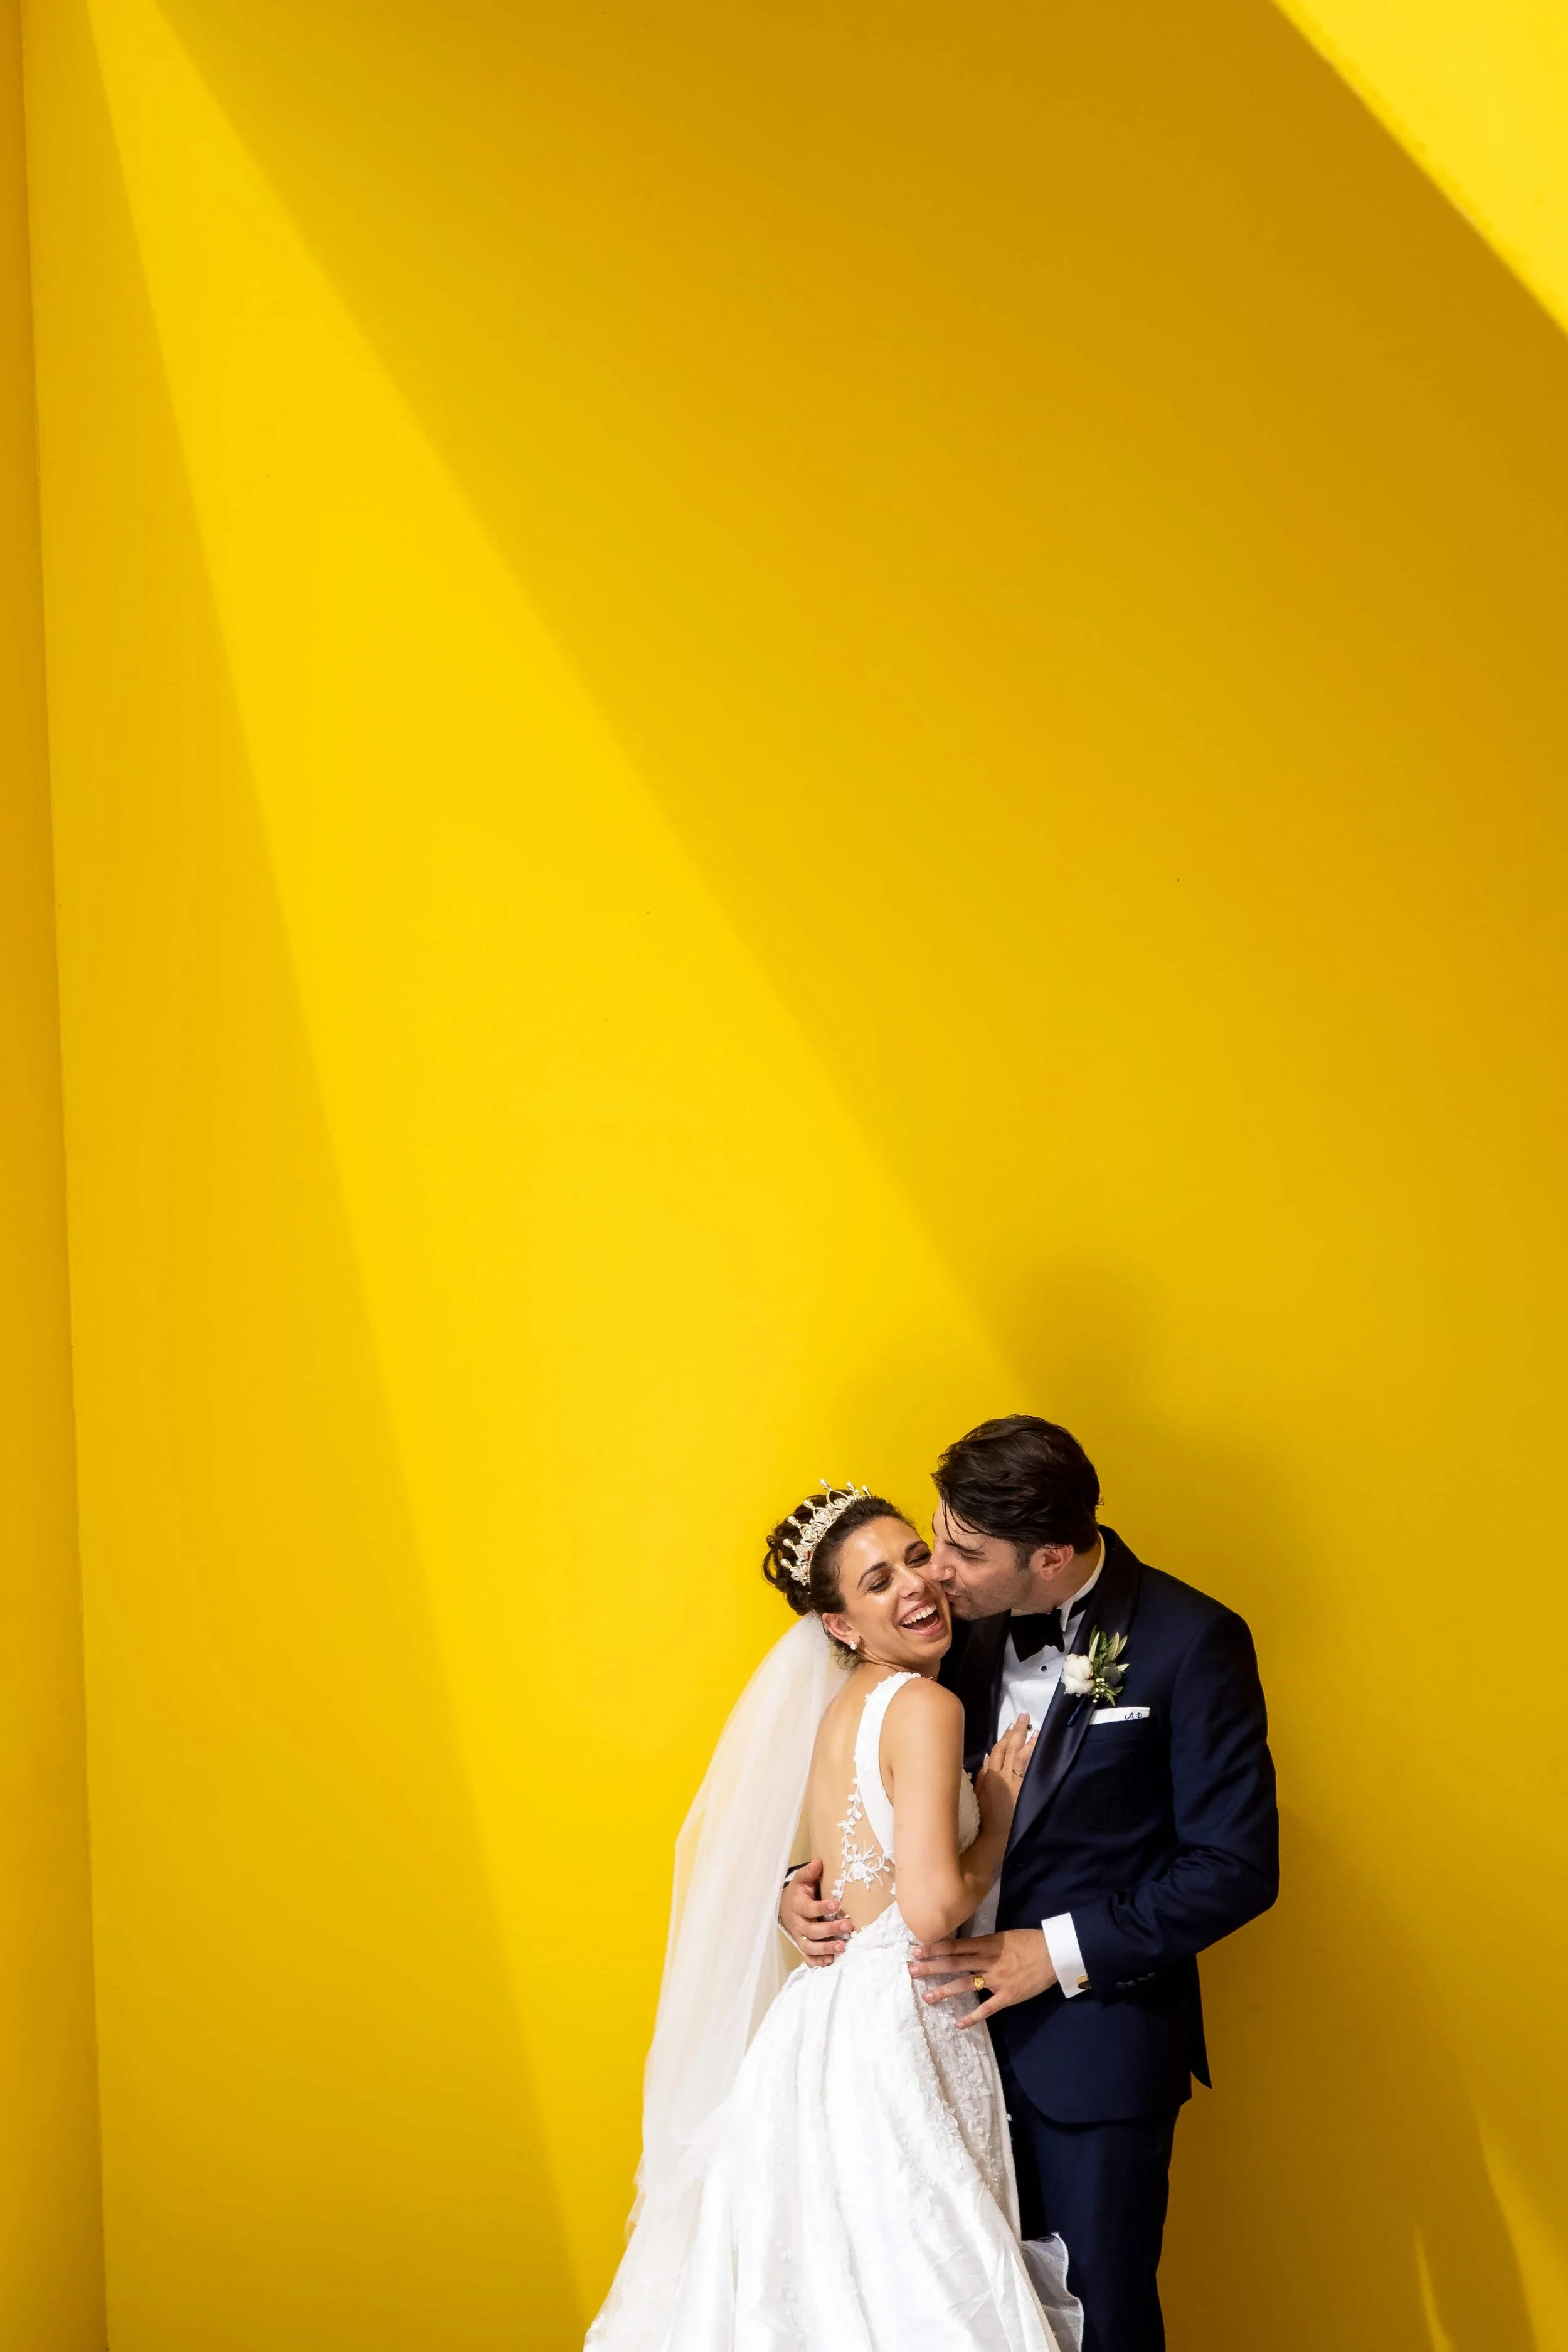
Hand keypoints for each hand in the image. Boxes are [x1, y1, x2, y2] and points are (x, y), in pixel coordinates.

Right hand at [779, 1860, 849, 1965]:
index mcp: (797, 1905)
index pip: (808, 1909)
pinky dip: (818, 1961)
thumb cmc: (799, 1892)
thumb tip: (819, 1863)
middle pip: (812, 1930)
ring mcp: (800, 1937)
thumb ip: (810, 1872)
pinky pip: (808, 1958)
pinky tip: (831, 1960)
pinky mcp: (804, 1947)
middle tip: (848, 1926)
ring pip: (810, 1947)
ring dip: (826, 1948)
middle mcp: (798, 1924)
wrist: (786, 1908)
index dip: (821, 1908)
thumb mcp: (802, 1879)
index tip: (836, 1904)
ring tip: (843, 1946)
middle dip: (830, 1930)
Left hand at [909, 1928, 1056, 2026]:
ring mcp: (997, 1979)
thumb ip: (984, 1943)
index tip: (917, 1950)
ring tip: (927, 1997)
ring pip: (966, 1985)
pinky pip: (987, 2008)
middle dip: (932, 1967)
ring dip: (945, 1991)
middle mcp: (988, 1960)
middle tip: (912, 1971)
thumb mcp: (1004, 1936)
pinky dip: (973, 2017)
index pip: (955, 1945)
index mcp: (987, 1943)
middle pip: (955, 1964)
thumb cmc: (1028, 1942)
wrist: (1053, 1954)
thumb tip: (963, 1948)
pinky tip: (959, 2024)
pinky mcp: (1007, 1996)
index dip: (935, 1948)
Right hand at [974, 1714, 1035, 1836]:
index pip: (998, 1751)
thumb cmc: (985, 1815)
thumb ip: (982, 1775)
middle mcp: (1004, 1775)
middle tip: (1025, 1716)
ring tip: (1036, 1729)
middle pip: (1011, 1749)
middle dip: (1018, 1731)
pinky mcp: (1025, 1790)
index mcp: (990, 1776)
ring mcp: (1016, 1782)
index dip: (1004, 1737)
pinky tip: (1040, 1749)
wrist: (997, 1834)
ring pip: (1022, 1756)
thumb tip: (987, 1756)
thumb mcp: (978, 1794)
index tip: (1010, 1724)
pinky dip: (1034, 1757)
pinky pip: (1030, 1769)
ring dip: (1029, 1741)